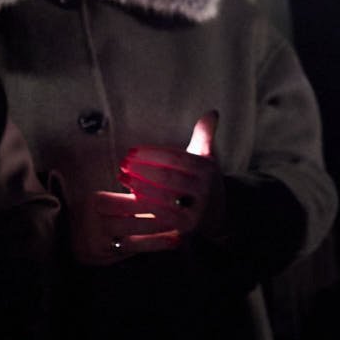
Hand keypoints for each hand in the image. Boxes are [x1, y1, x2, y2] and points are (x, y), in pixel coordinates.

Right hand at [89, 189, 180, 263]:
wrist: (65, 234)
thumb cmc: (94, 212)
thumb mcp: (105, 199)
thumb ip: (128, 199)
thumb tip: (165, 193)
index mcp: (96, 202)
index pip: (126, 201)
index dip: (150, 201)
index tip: (173, 198)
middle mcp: (94, 223)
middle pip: (131, 222)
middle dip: (159, 220)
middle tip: (183, 217)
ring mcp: (97, 243)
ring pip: (133, 240)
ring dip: (159, 236)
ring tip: (181, 231)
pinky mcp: (101, 257)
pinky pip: (132, 251)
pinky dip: (153, 245)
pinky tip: (172, 242)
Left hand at [118, 111, 222, 237]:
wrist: (216, 216)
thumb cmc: (202, 181)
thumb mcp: (207, 157)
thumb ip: (205, 135)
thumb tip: (211, 112)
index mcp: (208, 168)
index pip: (175, 158)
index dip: (152, 153)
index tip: (131, 151)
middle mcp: (205, 189)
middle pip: (168, 176)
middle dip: (142, 169)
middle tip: (122, 164)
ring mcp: (197, 209)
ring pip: (163, 195)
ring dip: (139, 185)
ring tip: (122, 177)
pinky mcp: (188, 226)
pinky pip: (163, 214)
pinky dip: (146, 204)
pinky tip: (132, 196)